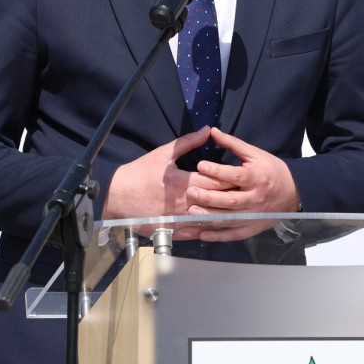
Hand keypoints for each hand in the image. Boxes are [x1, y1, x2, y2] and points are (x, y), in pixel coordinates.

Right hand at [102, 127, 234, 221]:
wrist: (116, 197)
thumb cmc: (139, 173)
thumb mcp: (163, 154)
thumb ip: (187, 142)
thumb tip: (207, 130)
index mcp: (182, 182)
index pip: (214, 181)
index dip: (231, 179)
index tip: (243, 177)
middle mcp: (183, 203)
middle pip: (215, 201)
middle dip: (231, 197)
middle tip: (247, 194)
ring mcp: (178, 219)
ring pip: (208, 220)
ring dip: (223, 216)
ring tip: (239, 212)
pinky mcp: (172, 230)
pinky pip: (195, 233)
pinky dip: (208, 230)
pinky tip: (219, 227)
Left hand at [183, 128, 300, 240]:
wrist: (293, 192)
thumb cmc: (271, 170)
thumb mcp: (255, 154)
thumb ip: (233, 144)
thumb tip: (213, 131)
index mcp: (257, 177)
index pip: (235, 175)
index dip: (218, 171)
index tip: (201, 166)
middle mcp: (255, 198)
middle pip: (231, 200)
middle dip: (209, 197)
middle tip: (191, 191)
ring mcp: (254, 215)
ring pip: (230, 219)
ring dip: (210, 217)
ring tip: (191, 212)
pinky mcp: (252, 228)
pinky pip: (234, 234)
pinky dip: (218, 236)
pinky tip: (202, 234)